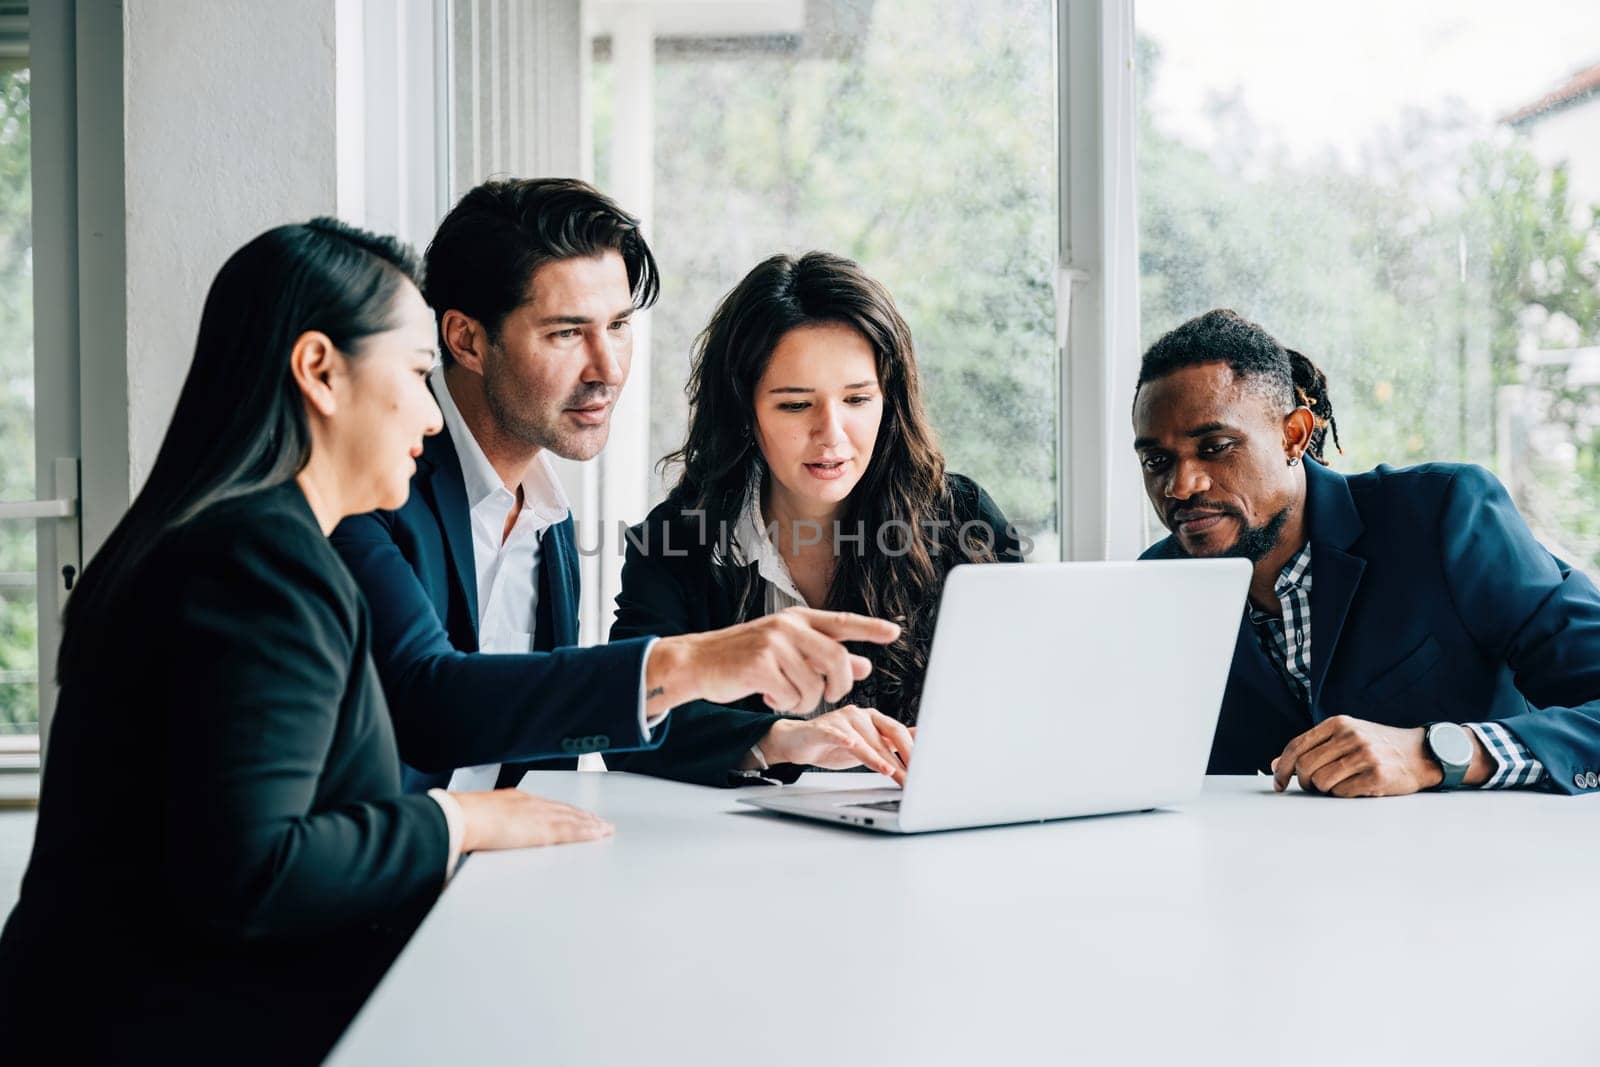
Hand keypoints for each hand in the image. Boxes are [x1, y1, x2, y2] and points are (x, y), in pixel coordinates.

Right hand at [452, 789, 614, 852]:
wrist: (461, 818)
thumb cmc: (462, 819)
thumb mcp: (480, 817)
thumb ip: (491, 824)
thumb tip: (486, 833)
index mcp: (516, 800)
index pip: (548, 805)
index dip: (565, 810)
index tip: (577, 814)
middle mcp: (531, 803)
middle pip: (565, 810)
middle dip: (584, 816)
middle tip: (600, 822)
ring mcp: (538, 815)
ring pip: (573, 819)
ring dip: (590, 824)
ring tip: (604, 829)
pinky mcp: (542, 829)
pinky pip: (571, 830)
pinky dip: (587, 832)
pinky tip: (597, 835)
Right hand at [645, 607, 900, 717]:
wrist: (697, 662)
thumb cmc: (744, 658)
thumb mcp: (786, 650)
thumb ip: (824, 656)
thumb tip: (865, 666)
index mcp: (797, 619)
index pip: (842, 621)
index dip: (870, 628)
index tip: (894, 633)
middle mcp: (788, 626)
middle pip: (838, 660)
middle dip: (839, 686)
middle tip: (828, 696)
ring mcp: (774, 644)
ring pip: (814, 686)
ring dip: (804, 701)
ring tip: (783, 694)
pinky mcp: (760, 666)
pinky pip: (792, 697)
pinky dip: (784, 705)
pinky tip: (768, 697)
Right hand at [759, 705, 913, 784]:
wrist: (798, 742)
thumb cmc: (832, 744)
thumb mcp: (867, 746)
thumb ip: (890, 744)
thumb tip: (920, 739)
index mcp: (873, 719)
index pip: (898, 732)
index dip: (912, 750)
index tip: (925, 768)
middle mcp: (860, 715)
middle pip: (886, 735)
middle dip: (902, 758)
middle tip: (913, 777)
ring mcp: (841, 720)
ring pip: (864, 740)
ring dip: (877, 757)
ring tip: (890, 772)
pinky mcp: (822, 728)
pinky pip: (835, 733)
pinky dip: (843, 738)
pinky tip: (850, 744)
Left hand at [1271, 715, 1480, 796]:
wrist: (1421, 754)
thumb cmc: (1377, 746)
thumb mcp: (1345, 736)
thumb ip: (1312, 748)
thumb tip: (1275, 765)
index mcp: (1338, 723)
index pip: (1296, 747)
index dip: (1282, 768)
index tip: (1278, 783)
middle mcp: (1350, 736)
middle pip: (1305, 766)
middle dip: (1304, 781)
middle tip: (1313, 786)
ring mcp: (1365, 756)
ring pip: (1321, 781)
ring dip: (1323, 789)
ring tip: (1336, 785)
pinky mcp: (1377, 776)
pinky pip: (1341, 793)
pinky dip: (1341, 795)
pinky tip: (1353, 788)